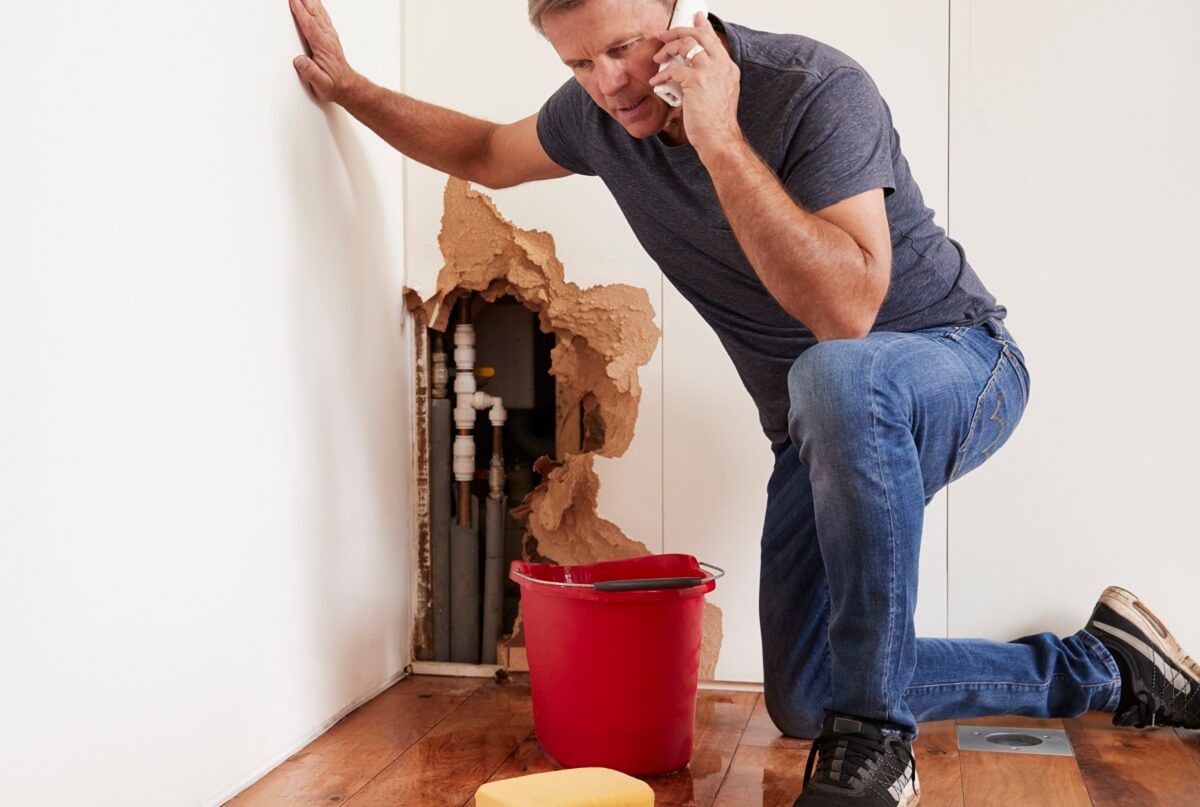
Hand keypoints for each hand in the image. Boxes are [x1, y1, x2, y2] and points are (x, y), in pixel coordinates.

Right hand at [289, 0, 356, 102]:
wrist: (347, 87)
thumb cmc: (334, 86)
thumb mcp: (321, 84)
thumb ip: (310, 72)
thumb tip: (300, 61)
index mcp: (323, 47)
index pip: (310, 25)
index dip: (301, 12)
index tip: (293, 1)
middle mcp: (328, 39)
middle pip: (315, 14)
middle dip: (305, 1)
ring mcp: (330, 37)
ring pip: (320, 14)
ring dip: (311, 1)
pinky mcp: (330, 37)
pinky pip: (323, 18)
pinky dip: (317, 8)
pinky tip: (314, 4)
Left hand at [649, 13, 741, 153]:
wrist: (719, 138)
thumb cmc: (715, 123)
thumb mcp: (717, 94)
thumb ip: (708, 78)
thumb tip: (689, 72)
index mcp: (728, 68)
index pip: (713, 40)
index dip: (702, 26)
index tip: (695, 18)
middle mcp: (722, 66)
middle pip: (699, 35)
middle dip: (678, 31)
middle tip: (664, 36)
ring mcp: (710, 72)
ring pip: (686, 44)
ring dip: (668, 48)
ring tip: (658, 57)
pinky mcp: (697, 82)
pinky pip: (674, 70)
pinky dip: (662, 75)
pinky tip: (656, 82)